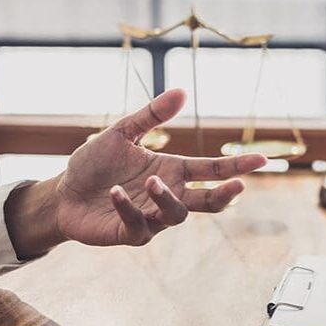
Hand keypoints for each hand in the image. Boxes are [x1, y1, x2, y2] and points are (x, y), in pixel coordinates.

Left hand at [5, 89, 266, 255]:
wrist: (63, 193)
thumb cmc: (94, 164)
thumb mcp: (121, 133)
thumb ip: (151, 116)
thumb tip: (182, 92)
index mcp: (172, 171)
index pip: (211, 170)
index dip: (237, 166)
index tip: (263, 159)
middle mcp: (168, 195)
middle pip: (208, 202)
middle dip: (225, 195)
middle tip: (238, 186)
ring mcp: (152, 218)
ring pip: (176, 214)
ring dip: (168, 198)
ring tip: (152, 180)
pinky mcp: (132, 234)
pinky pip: (140, 224)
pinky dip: (129, 207)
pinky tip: (115, 193)